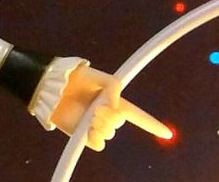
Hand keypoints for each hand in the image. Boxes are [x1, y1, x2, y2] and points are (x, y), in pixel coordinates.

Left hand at [50, 65, 171, 150]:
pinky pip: (97, 144)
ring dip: (102, 124)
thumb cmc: (75, 77)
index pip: (136, 114)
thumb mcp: (99, 76)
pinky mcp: (82, 134)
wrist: (51, 85)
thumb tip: (116, 108)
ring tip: (90, 115)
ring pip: (109, 133)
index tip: (166, 133)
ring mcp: (94, 125)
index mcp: (113, 101)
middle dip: (110, 115)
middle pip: (119, 123)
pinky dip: (96, 138)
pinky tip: (88, 129)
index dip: (151, 124)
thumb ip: (114, 87)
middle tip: (96, 107)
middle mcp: (105, 115)